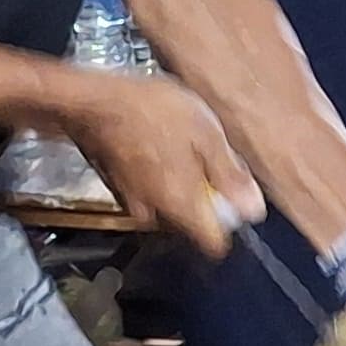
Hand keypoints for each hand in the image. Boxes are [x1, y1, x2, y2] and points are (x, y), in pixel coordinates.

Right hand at [50, 67, 260, 253]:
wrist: (93, 101)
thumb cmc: (151, 113)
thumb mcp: (206, 135)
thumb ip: (230, 176)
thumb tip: (252, 209)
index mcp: (182, 206)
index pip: (214, 244)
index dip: (229, 223)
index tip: (231, 197)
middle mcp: (154, 213)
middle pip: (192, 222)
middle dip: (204, 195)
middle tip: (205, 155)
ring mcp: (132, 201)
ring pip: (170, 204)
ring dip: (180, 181)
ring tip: (179, 142)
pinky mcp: (117, 186)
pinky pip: (148, 190)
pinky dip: (157, 173)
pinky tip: (158, 141)